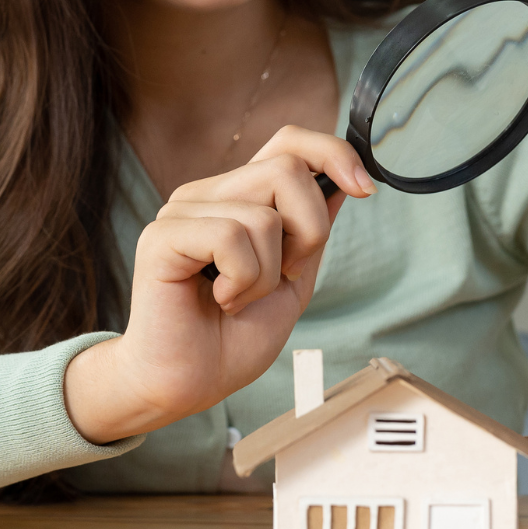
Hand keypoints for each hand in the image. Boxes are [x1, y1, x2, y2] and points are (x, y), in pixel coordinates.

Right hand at [63, 125, 376, 443]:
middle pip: (287, 170)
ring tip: (239, 298)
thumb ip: (310, 234)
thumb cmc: (230, 341)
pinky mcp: (162, 236)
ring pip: (263, 213)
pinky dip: (242, 280)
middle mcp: (208, 194)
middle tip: (281, 277)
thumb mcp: (292, 283)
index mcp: (238, 199)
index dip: (332, 153)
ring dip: (267, 273)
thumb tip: (340, 183)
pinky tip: (220, 300)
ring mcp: (182, 211)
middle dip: (307, 233)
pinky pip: (231, 236)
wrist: (188, 385)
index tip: (365, 189)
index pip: (289, 142)